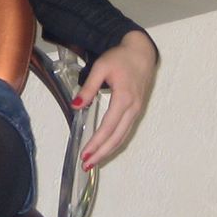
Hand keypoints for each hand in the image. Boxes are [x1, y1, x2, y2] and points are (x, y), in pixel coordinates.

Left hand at [72, 29, 156, 170]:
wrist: (141, 52)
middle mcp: (133, 108)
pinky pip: (126, 131)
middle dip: (102, 153)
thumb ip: (88, 88)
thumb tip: (75, 106)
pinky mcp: (137, 110)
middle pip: (117, 137)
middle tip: (86, 165)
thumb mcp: (100, 67)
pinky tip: (106, 148)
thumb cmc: (120, 58)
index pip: (108, 127)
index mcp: (124, 98)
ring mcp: (137, 111)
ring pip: (123, 137)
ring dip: (109, 151)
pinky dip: (116, 143)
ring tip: (94, 161)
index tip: (84, 154)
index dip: (96, 142)